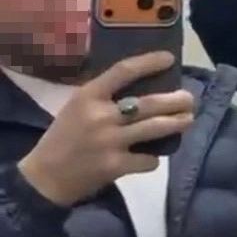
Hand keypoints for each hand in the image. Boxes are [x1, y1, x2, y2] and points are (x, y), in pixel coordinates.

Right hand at [18, 51, 194, 206]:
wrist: (46, 177)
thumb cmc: (64, 137)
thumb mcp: (77, 107)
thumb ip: (104, 96)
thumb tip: (142, 86)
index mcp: (88, 95)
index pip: (123, 71)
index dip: (149, 62)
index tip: (169, 59)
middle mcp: (101, 115)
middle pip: (149, 103)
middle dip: (176, 100)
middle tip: (190, 98)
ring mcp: (110, 141)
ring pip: (155, 128)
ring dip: (177, 123)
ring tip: (188, 119)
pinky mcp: (115, 166)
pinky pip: (147, 160)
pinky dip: (154, 159)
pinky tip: (153, 158)